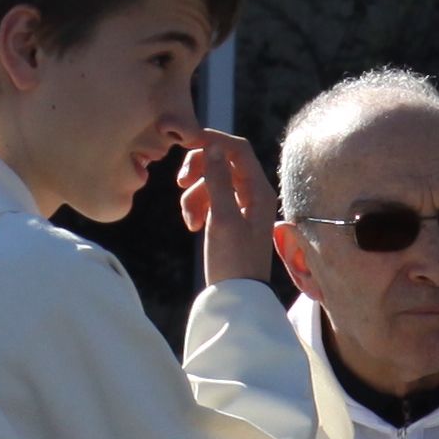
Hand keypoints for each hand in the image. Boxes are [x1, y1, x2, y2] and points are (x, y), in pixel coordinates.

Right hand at [178, 130, 276, 290]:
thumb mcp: (222, 217)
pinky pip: (209, 199)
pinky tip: (191, 225)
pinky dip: (196, 207)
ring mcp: (241, 206)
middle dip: (198, 170)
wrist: (235, 296)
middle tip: (179, 182)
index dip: (213, 142)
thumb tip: (213, 146)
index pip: (238, 149)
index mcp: (259, 190)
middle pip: (223, 162)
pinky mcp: (229, 218)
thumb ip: (217, 179)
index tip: (185, 145)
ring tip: (188, 219)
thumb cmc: (233, 259)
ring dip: (194, 194)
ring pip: (212, 181)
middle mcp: (254, 194)